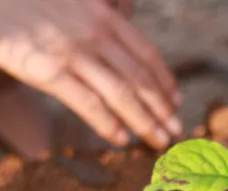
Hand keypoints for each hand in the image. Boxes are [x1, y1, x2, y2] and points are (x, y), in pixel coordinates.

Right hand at [0, 0, 181, 149]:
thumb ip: (94, 12)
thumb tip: (117, 20)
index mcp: (102, 13)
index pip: (145, 53)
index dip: (164, 80)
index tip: (177, 100)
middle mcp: (95, 33)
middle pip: (140, 78)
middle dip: (162, 108)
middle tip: (178, 131)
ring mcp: (74, 53)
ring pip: (122, 94)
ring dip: (145, 121)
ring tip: (159, 142)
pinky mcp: (49, 71)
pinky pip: (88, 103)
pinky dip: (109, 124)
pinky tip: (122, 140)